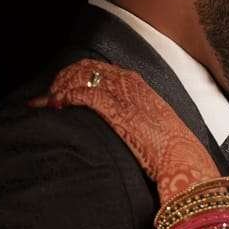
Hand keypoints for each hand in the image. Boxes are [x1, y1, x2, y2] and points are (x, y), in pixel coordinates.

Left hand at [33, 60, 219, 198]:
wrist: (182, 159)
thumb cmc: (171, 150)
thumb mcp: (154, 126)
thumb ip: (136, 118)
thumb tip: (122, 126)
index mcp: (138, 84)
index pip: (98, 69)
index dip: (74, 76)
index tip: (61, 91)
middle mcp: (129, 82)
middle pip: (85, 68)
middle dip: (61, 79)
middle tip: (47, 97)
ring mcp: (122, 94)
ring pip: (80, 77)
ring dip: (59, 88)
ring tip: (46, 103)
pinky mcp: (115, 109)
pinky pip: (82, 94)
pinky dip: (64, 97)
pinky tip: (55, 107)